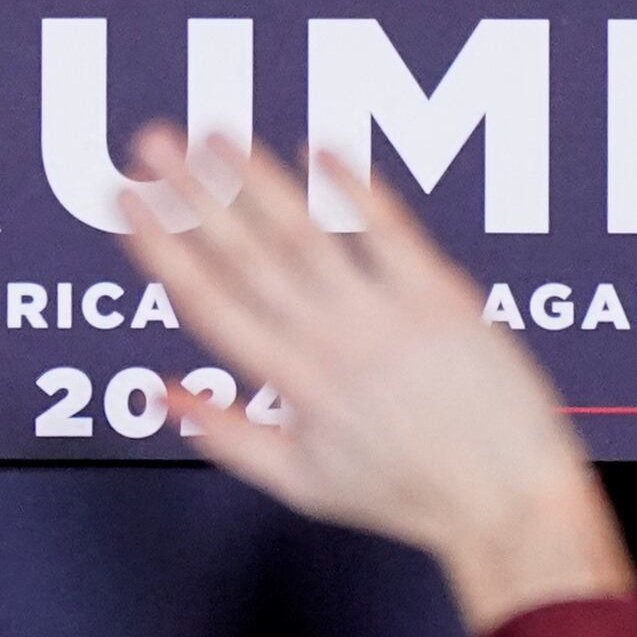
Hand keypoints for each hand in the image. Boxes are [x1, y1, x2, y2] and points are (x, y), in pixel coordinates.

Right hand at [112, 128, 631, 635]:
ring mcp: (388, 317)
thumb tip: (161, 392)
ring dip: (257, 180)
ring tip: (214, 133)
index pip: (210, 305)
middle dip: (193, 195)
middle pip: (248, 256)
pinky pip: (390, 231)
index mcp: (295, 389)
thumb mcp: (304, 484)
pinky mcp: (442, 298)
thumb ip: (228, 437)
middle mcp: (334, 346)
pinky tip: (319, 146)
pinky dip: (355, 188)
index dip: (162, 249)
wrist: (509, 504)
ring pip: (309, 234)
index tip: (127, 202)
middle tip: (151, 142)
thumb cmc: (407, 497)